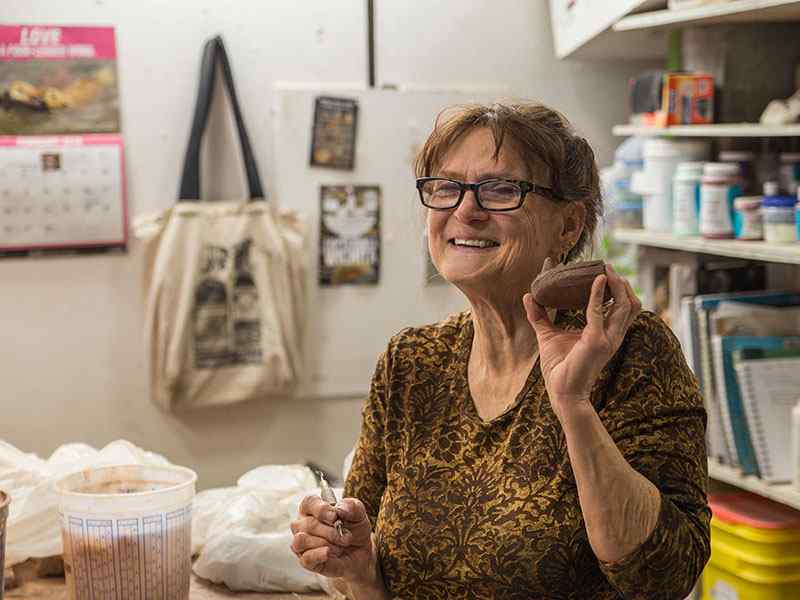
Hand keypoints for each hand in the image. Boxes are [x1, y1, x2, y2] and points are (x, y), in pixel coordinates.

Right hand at [290, 495, 377, 585]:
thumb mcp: (359, 514)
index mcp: (313, 507)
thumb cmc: (354, 529)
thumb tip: (340, 509)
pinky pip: (305, 557)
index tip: (335, 516)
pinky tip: (330, 553)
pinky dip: (320, 555)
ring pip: (302, 540)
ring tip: (340, 547)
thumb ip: (352, 506)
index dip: (321, 509)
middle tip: (347, 537)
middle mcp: (303, 523)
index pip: (309, 503)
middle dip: (331, 532)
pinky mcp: (305, 560)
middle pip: (309, 524)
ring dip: (326, 543)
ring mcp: (301, 542)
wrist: (360, 552)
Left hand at [522, 259, 640, 417]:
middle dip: (622, 283)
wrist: (562, 392)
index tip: (603, 270)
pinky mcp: (596, 341)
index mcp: (607, 334)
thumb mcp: (548, 335)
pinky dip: (598, 294)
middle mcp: (613, 335)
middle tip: (607, 267)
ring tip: (605, 270)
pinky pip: (600, 311)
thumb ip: (540, 316)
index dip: (617, 288)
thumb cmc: (558, 368)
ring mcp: (608, 339)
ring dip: (617, 285)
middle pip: (631, 304)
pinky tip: (595, 280)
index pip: (621, 307)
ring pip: (626, 305)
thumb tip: (528, 295)